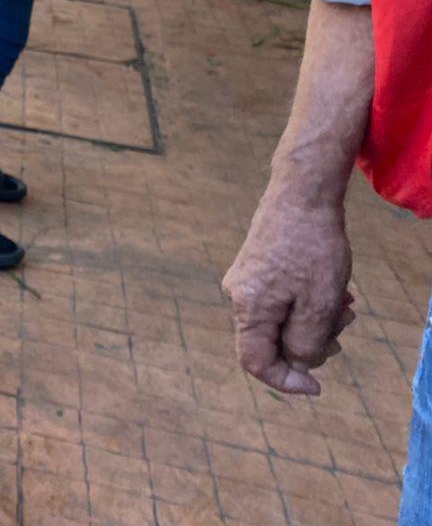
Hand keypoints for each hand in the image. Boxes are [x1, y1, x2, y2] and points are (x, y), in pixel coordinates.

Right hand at [223, 189, 353, 395]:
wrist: (301, 195)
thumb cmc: (311, 249)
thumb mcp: (318, 305)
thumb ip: (304, 343)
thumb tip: (297, 364)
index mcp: (248, 308)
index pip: (255, 362)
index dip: (285, 381)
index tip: (317, 386)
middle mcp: (238, 296)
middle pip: (271, 342)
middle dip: (311, 343)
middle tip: (343, 327)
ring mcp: (245, 280)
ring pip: (280, 321)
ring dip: (315, 321)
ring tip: (344, 303)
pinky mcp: (256, 268)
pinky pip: (281, 301)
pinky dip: (307, 304)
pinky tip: (331, 290)